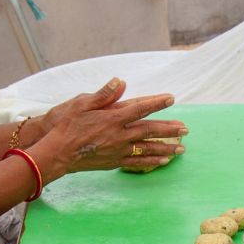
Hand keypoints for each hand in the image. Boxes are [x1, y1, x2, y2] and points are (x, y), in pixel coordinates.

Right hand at [36, 79, 186, 176]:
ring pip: (147, 148)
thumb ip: (103, 94)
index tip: (171, 99)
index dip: (157, 103)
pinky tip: (164, 161)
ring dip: (166, 148)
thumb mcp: (81, 103)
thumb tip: (120, 81)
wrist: (57, 153)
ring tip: (182, 148)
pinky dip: (152, 162)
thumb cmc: (67, 126)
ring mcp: (118, 150)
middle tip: (185, 129)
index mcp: (112, 118)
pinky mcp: (114, 162)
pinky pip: (137, 163)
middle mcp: (119, 135)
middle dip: (169, 129)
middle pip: (149, 130)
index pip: (140, 108)